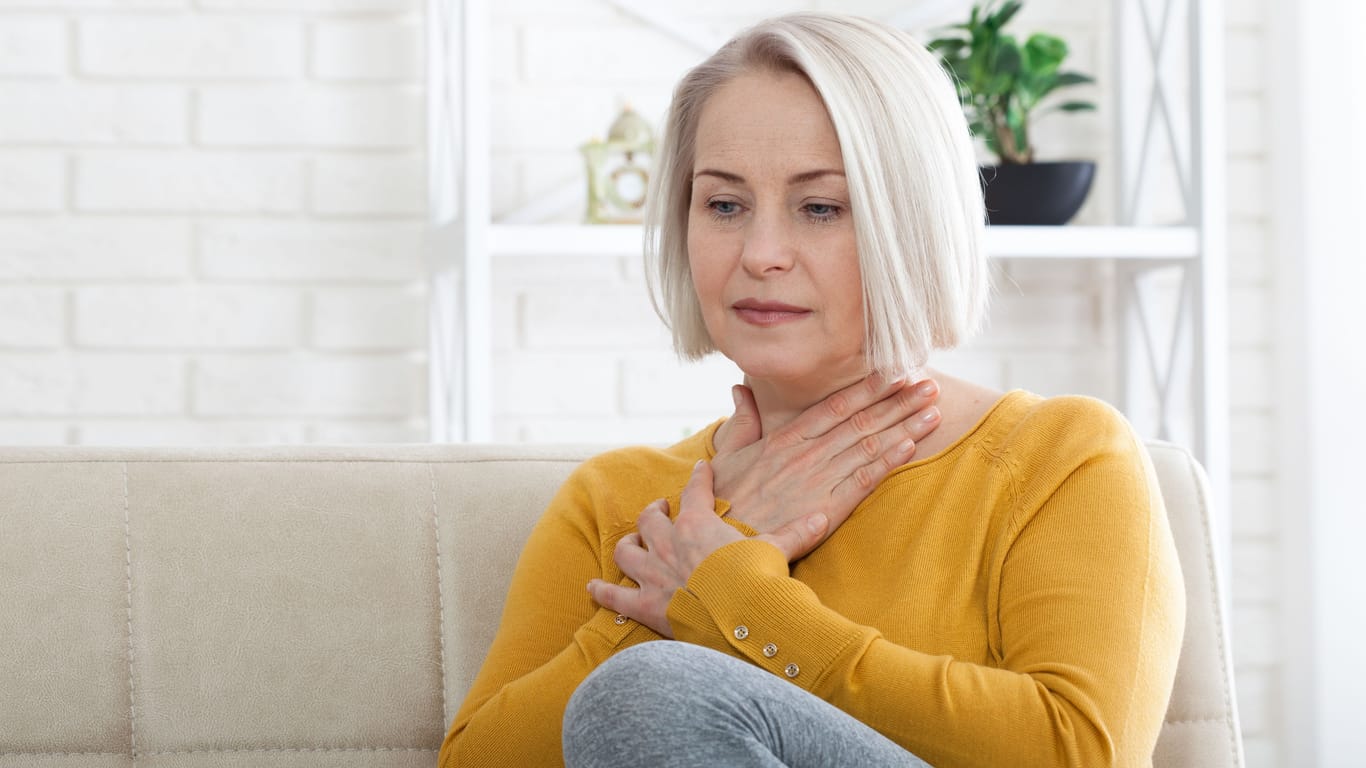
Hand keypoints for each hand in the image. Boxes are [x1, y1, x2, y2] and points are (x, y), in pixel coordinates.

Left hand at [587, 461, 829, 637]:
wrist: (739, 620)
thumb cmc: (757, 581)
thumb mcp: (777, 550)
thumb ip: (795, 533)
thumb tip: (824, 516)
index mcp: (698, 524)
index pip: (696, 490)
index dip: (699, 477)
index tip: (701, 468)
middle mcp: (669, 543)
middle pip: (651, 519)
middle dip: (654, 512)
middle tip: (661, 510)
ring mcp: (653, 574)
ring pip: (627, 550)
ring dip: (629, 544)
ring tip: (634, 542)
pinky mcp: (643, 606)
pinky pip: (613, 597)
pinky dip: (602, 593)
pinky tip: (593, 589)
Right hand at [711, 374, 940, 542]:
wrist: (720, 544)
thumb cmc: (720, 501)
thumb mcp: (727, 455)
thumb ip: (741, 421)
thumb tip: (740, 389)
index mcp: (785, 438)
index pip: (835, 405)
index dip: (867, 388)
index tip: (894, 372)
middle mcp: (805, 454)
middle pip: (861, 421)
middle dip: (898, 401)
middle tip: (929, 384)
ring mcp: (817, 481)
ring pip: (869, 446)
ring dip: (904, 425)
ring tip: (933, 409)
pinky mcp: (826, 510)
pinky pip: (863, 481)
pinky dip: (889, 462)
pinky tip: (912, 446)